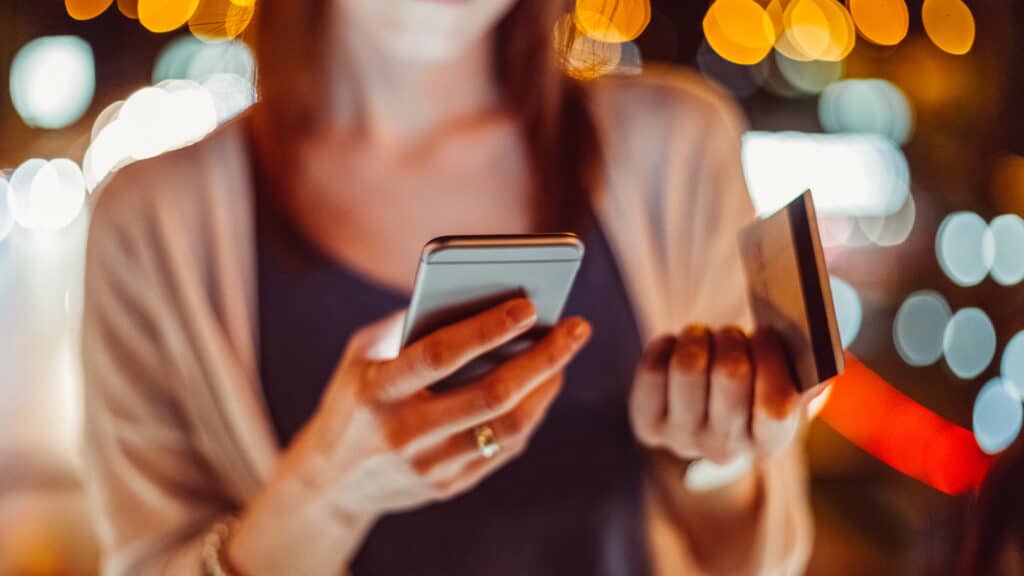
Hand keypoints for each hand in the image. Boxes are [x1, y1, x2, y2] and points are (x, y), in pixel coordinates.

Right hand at [229, 298, 590, 574]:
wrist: (330, 481)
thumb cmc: (355, 397)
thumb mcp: (363, 355)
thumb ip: (410, 324)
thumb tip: (479, 292)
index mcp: (377, 390)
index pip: (440, 355)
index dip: (487, 329)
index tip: (529, 304)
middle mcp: (403, 433)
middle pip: (490, 395)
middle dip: (542, 357)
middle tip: (576, 327)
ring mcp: (427, 466)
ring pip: (506, 428)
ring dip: (545, 388)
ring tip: (564, 356)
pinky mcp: (446, 486)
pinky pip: (503, 450)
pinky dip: (530, 415)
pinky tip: (543, 386)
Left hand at [629, 326, 823, 465]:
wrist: (706, 418)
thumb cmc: (754, 388)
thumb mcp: (787, 385)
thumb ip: (809, 371)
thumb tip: (820, 348)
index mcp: (770, 442)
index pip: (777, 407)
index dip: (771, 359)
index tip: (766, 333)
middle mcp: (725, 449)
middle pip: (731, 375)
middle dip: (733, 340)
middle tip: (732, 334)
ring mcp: (682, 440)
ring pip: (688, 367)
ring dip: (698, 338)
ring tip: (704, 337)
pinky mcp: (648, 425)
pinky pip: (652, 369)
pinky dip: (665, 345)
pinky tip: (676, 347)